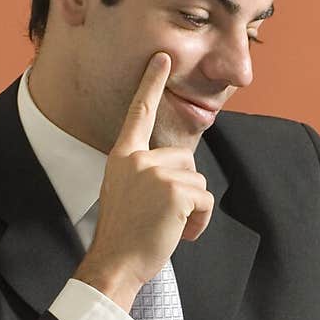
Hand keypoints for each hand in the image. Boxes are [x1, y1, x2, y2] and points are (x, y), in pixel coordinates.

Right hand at [75, 52, 213, 309]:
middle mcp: (138, 159)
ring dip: (192, 206)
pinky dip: (199, 220)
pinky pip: (204, 198)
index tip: (161, 57)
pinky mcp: (175, 190)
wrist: (115, 262)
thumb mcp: (127, 193)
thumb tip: (182, 167)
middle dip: (185, 188)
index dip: (151, 84)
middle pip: (185, 158)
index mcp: (123, 156)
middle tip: (162, 215)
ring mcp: (156, 173)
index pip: (139, 113)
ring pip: (197, 179)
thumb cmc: (123, 235)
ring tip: (168, 225)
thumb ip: (147, 173)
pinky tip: (179, 233)